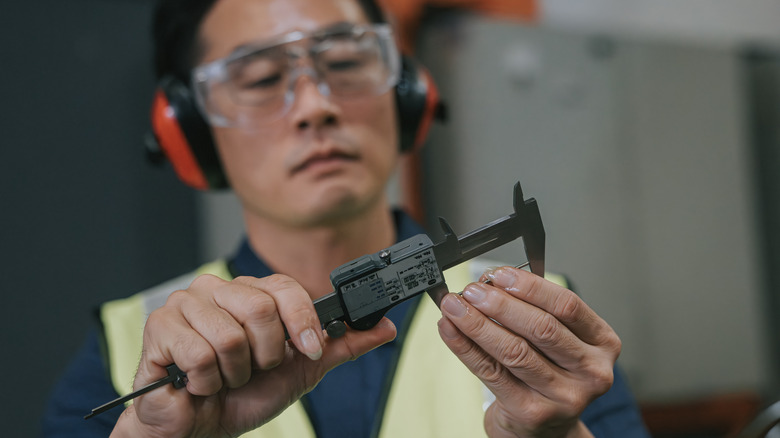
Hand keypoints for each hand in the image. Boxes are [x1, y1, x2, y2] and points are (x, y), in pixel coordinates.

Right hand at [111, 274, 395, 437]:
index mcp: (250, 292)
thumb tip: (384, 327)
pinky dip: (207, 382)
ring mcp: (185, 304)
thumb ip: (341, 346)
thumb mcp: (301, 371)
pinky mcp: (159, 327)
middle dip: (265, 355)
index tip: (308, 350)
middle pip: (261, 308)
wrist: (199, 428)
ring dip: (235, 373)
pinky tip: (199, 384)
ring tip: (225, 378)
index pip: (285, 287)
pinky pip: (201, 354)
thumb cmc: (242, 395)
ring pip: (232, 335)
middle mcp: (217, 289)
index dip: (302, 321)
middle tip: (252, 369)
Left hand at [437, 267, 620, 437]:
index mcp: (602, 344)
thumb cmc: (550, 374)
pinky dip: (465, 347)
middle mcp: (591, 372)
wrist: (546, 428)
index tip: (500, 274)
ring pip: (514, 351)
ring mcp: (564, 397)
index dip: (531, 287)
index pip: (567, 306)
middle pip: (541, 328)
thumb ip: (531, 310)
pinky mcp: (532, 413)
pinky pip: (492, 373)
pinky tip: (450, 330)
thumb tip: (489, 282)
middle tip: (473, 290)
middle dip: (500, 304)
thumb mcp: (556, 340)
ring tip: (455, 306)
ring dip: (477, 323)